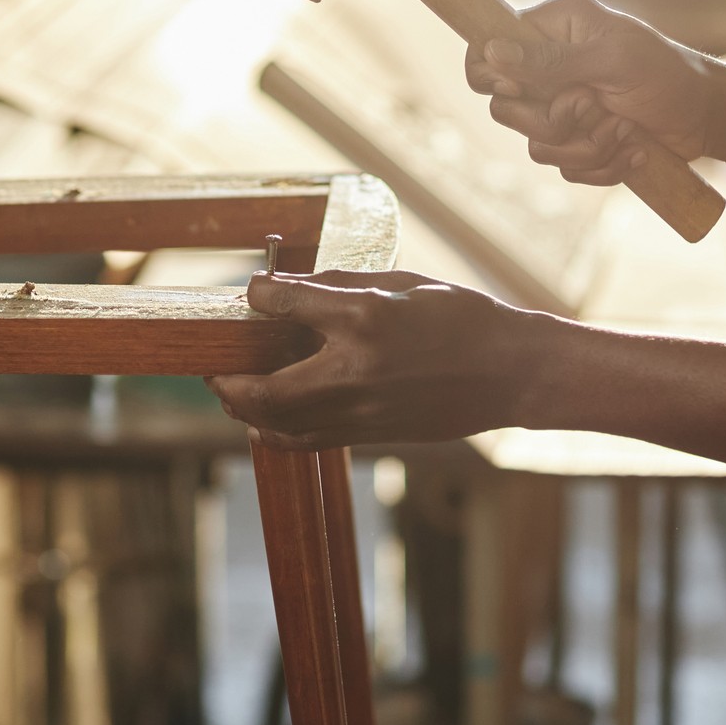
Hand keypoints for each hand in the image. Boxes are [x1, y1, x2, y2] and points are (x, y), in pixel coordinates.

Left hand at [205, 270, 541, 450]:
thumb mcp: (403, 283)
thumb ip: (341, 285)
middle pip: (264, 389)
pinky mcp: (371, 435)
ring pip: (278, 424)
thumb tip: (289, 288)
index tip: (252, 291)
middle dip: (227, 379)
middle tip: (213, 366)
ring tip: (231, 392)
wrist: (512, 373)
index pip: (286, 304)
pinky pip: (306, 440)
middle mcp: (356, 369)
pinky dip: (275, 431)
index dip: (258, 294)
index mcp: (366, 318)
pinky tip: (264, 418)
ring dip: (244, 410)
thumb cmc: (462, 318)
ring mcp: (362, 410)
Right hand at [466, 0, 711, 185]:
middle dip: (554, 120)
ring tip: (624, 127)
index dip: (491, 76)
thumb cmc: (666, 74)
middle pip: (505, 109)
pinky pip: (564, 168)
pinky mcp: (576, 142)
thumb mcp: (612, 60)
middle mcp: (549, 68)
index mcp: (552, 30)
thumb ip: (551, 60)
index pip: (487, 50)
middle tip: (592, 104)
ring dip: (587, 145)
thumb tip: (493, 52)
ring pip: (537, 146)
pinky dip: (602, 164)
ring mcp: (561, 108)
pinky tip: (633, 148)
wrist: (706, 117)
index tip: (521, 89)